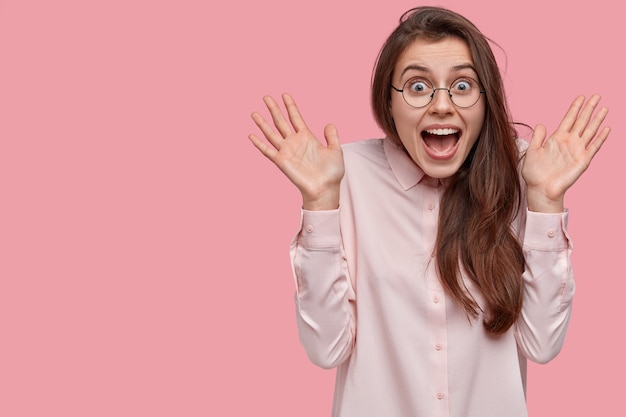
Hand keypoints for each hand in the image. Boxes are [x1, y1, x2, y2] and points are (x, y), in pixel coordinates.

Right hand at [249, 93, 344, 209]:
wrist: (325, 189)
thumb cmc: (332, 173)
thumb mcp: (335, 150)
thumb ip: (332, 136)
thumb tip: (329, 124)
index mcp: (307, 138)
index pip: (296, 117)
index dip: (290, 106)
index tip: (285, 94)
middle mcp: (294, 142)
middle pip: (281, 121)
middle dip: (274, 109)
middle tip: (266, 97)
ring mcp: (287, 151)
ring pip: (271, 133)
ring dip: (263, 123)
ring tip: (254, 113)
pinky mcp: (282, 161)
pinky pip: (267, 151)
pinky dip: (259, 143)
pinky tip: (251, 135)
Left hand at [521, 94, 609, 212]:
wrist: (541, 189)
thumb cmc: (534, 173)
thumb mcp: (532, 151)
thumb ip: (538, 137)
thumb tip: (541, 124)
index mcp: (556, 138)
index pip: (568, 119)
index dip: (575, 108)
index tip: (581, 97)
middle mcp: (569, 142)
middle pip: (582, 121)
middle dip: (589, 108)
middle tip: (596, 95)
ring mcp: (577, 150)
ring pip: (590, 131)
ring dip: (597, 119)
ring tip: (604, 108)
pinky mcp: (583, 160)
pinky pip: (594, 146)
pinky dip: (601, 138)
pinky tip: (607, 128)